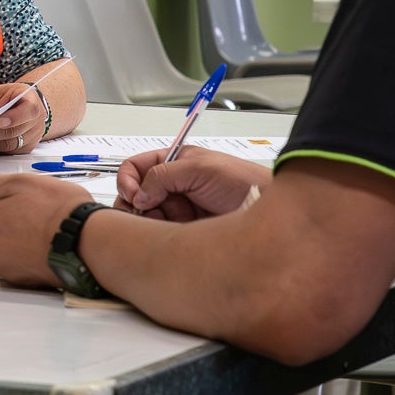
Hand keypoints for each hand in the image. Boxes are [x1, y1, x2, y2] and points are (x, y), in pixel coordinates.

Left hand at [0, 81, 46, 154]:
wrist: (17, 105)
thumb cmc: (5, 97)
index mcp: (32, 101)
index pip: (29, 110)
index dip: (15, 118)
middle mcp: (35, 121)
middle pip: (13, 132)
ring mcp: (32, 137)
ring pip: (9, 146)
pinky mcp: (24, 149)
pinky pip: (7, 152)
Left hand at [0, 166, 92, 285]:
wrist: (92, 245)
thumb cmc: (57, 211)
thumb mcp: (16, 184)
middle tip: (19, 199)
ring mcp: (6, 267)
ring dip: (8, 229)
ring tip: (37, 218)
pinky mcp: (25, 279)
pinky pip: (15, 258)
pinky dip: (23, 247)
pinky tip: (43, 237)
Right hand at [115, 148, 270, 221]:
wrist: (266, 208)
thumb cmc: (243, 182)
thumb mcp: (200, 169)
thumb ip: (164, 175)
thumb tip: (138, 194)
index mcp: (174, 161)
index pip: (136, 167)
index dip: (128, 179)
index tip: (133, 194)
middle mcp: (173, 183)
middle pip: (137, 193)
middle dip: (137, 203)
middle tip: (145, 213)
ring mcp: (179, 206)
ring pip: (147, 214)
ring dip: (150, 219)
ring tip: (167, 222)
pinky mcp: (185, 227)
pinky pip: (162, 230)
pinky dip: (161, 232)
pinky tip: (174, 231)